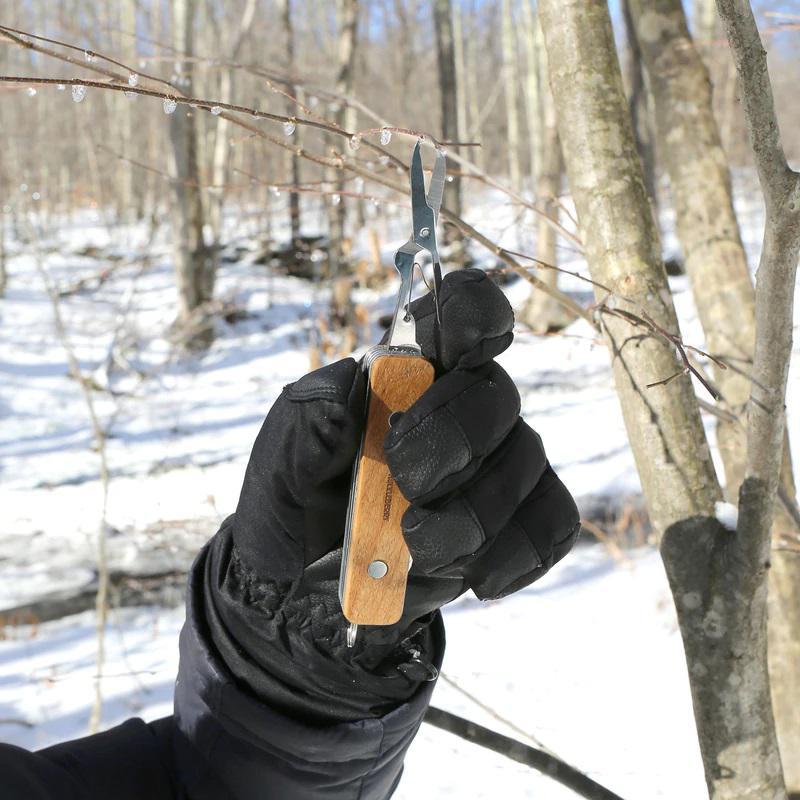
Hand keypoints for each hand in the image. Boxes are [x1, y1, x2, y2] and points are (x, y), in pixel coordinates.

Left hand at [231, 269, 578, 640]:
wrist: (309, 586)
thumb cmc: (298, 503)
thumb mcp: (281, 458)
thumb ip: (310, 419)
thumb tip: (352, 387)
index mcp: (403, 371)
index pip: (456, 312)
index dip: (471, 312)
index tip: (459, 343)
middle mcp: (459, 405)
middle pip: (496, 393)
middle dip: (456, 437)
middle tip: (407, 479)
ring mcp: (495, 463)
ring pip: (526, 463)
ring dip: (473, 512)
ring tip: (415, 548)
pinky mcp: (515, 521)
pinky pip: (550, 525)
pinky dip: (517, 553)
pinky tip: (475, 577)